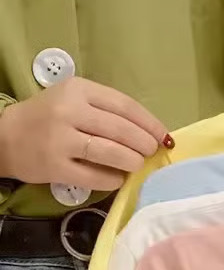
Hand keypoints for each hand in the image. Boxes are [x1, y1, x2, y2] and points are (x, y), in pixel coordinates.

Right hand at [0, 78, 168, 191]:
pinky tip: (118, 179)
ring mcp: (60, 140)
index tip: (163, 135)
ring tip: (138, 164)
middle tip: (152, 151)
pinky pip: (91, 175)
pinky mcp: (53, 166)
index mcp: (79, 90)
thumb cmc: (48, 115)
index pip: (125, 105)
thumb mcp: (75, 98)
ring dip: (131, 160)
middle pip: (120, 129)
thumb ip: (106, 108)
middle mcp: (69, 112)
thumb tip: (148, 129)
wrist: (3, 136)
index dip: (149, 122)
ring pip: (109, 151)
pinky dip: (110, 179)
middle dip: (143, 143)